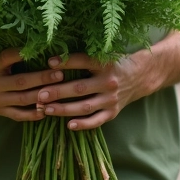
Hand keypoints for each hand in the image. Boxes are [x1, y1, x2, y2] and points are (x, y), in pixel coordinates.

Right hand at [0, 49, 63, 121]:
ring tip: (60, 90)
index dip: (24, 53)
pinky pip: (18, 114)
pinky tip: (47, 110)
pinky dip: (33, 114)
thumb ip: (8, 51)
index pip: (8, 57)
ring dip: (42, 95)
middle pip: (21, 81)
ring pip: (23, 99)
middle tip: (61, 73)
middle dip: (42, 78)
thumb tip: (36, 42)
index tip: (42, 49)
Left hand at [34, 50, 160, 130]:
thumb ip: (82, 58)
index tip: (48, 63)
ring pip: (85, 107)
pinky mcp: (113, 112)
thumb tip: (52, 60)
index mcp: (105, 64)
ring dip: (64, 109)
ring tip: (46, 109)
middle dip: (58, 92)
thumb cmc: (113, 63)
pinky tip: (68, 125)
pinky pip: (97, 121)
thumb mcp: (102, 54)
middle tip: (40, 94)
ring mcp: (111, 99)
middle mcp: (108, 82)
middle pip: (79, 88)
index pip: (83, 62)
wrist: (139, 76)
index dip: (66, 62)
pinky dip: (83, 124)